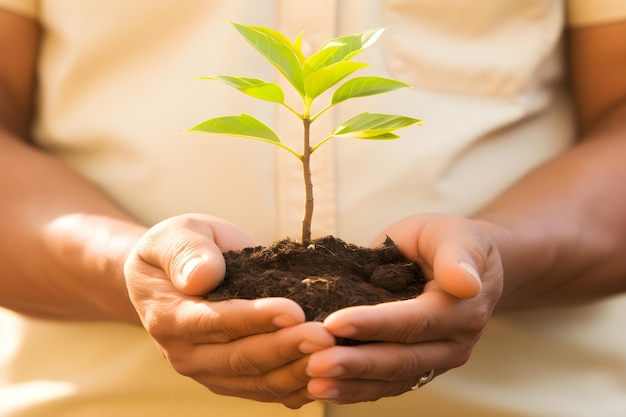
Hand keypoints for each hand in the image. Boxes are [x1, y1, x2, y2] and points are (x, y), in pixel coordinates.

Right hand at [124, 214, 334, 407]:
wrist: (172, 275)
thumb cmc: (180, 248)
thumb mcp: (176, 234)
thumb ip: (186, 252)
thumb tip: (202, 277)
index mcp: (168, 316)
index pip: (215, 322)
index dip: (255, 318)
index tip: (293, 310)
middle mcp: (184, 354)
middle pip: (240, 359)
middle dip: (285, 349)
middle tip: (324, 337)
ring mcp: (208, 372)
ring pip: (257, 382)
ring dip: (296, 371)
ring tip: (333, 355)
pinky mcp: (230, 380)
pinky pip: (266, 391)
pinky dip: (297, 387)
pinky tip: (327, 374)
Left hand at [305, 214, 502, 402]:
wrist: (465, 264)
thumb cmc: (448, 242)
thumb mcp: (454, 236)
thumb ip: (458, 257)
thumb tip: (465, 283)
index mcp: (461, 308)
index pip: (414, 321)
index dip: (373, 324)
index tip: (333, 322)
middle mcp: (453, 343)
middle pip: (402, 360)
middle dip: (356, 364)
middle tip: (315, 364)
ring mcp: (437, 360)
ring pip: (393, 380)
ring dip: (352, 385)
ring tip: (314, 384)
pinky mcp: (419, 368)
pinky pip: (388, 385)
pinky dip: (356, 389)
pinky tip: (326, 389)